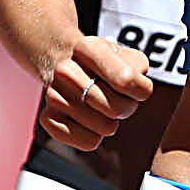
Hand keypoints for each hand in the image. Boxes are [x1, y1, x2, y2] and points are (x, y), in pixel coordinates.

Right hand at [38, 35, 154, 150]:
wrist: (66, 64)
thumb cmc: (103, 65)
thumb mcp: (126, 55)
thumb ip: (139, 68)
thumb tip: (138, 87)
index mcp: (88, 48)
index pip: (127, 81)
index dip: (141, 89)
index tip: (135, 86)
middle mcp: (66, 70)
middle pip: (118, 108)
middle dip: (127, 106)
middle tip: (118, 97)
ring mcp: (53, 95)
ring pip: (105, 128)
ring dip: (111, 121)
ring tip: (102, 106)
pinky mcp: (48, 118)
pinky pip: (88, 142)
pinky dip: (95, 136)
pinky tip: (90, 121)